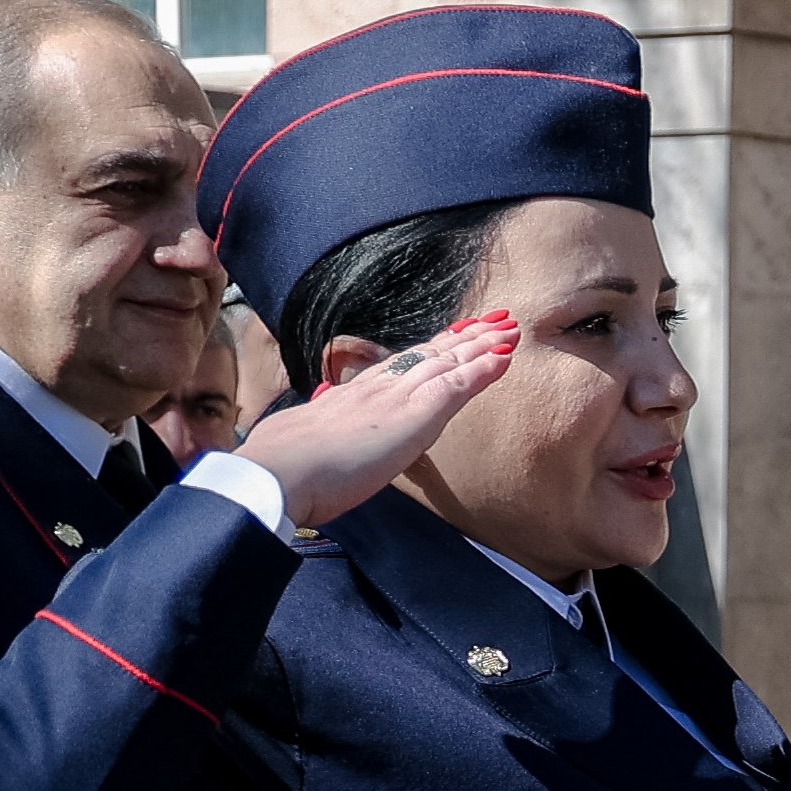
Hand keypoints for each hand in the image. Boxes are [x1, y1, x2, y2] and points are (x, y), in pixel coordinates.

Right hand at [231, 312, 525, 528]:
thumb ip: (325, 424)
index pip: (401, 364)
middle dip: (463, 338)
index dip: (430, 349)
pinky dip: (484, 369)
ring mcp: (399, 395)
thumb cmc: (290, 464)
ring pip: (448, 362)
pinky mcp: (417, 413)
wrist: (282, 469)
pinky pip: (458, 385)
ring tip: (509, 330)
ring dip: (482, 345)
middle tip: (493, 321)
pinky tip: (506, 355)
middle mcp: (380, 386)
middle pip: (429, 354)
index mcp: (355, 394)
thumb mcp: (310, 434)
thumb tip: (326, 414)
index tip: (452, 336)